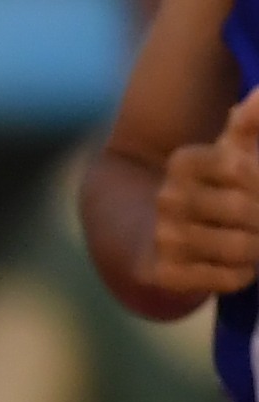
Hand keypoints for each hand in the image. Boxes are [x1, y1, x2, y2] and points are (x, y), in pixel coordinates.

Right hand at [152, 102, 258, 301]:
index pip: (241, 169)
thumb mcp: (230, 152)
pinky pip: (227, 278)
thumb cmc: (212, 188)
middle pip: (245, 210)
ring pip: (241, 247)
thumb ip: (250, 123)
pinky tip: (239, 264)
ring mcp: (163, 237)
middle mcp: (167, 198)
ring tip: (255, 241)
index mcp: (183, 162)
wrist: (153, 235)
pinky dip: (244, 273)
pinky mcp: (163, 273)